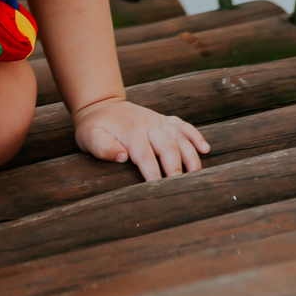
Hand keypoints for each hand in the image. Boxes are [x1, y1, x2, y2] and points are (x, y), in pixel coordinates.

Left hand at [73, 99, 208, 180]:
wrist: (101, 104)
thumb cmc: (94, 126)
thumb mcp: (89, 136)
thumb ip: (102, 147)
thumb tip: (123, 156)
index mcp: (131, 131)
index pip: (145, 155)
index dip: (153, 173)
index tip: (158, 190)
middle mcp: (148, 124)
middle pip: (167, 146)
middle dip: (175, 168)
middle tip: (180, 188)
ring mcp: (158, 121)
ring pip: (180, 137)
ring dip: (190, 155)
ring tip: (197, 174)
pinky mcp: (164, 120)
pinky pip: (183, 125)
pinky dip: (195, 136)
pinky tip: (205, 149)